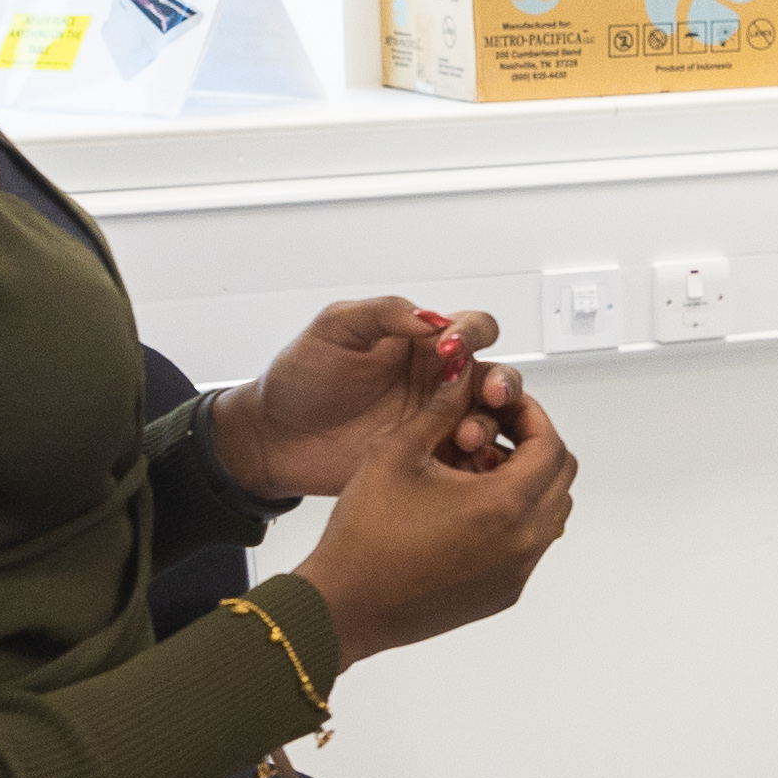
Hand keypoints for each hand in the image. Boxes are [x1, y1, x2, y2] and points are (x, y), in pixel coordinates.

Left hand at [215, 296, 504, 502]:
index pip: (472, 328)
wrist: (274, 438)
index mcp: (421, 343)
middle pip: (496, 376)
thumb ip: (383, 312)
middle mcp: (437, 381)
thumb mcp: (334, 328)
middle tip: (489, 396)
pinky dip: (478, 463)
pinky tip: (468, 465)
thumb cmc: (300, 378)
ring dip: (491, 425)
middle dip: (503, 384)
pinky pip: (468, 461)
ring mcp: (435, 423)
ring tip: (467, 438)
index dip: (473, 334)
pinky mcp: (427, 460)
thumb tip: (431, 317)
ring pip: (489, 420)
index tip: (450, 348)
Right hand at [295, 371, 577, 663]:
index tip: (504, 406)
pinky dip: (515, 517)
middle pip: (561, 477)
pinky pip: (531, 544)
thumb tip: (463, 375)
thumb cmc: (365, 537)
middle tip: (494, 432)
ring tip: (475, 469)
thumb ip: (440, 407)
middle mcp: (521, 543)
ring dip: (526, 482)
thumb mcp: (398, 453)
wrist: (346, 604)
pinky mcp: (504, 592)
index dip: (530, 415)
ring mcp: (516, 572)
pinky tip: (467, 507)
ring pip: (551, 511)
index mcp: (503, 505)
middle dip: (533, 445)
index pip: (550, 445)